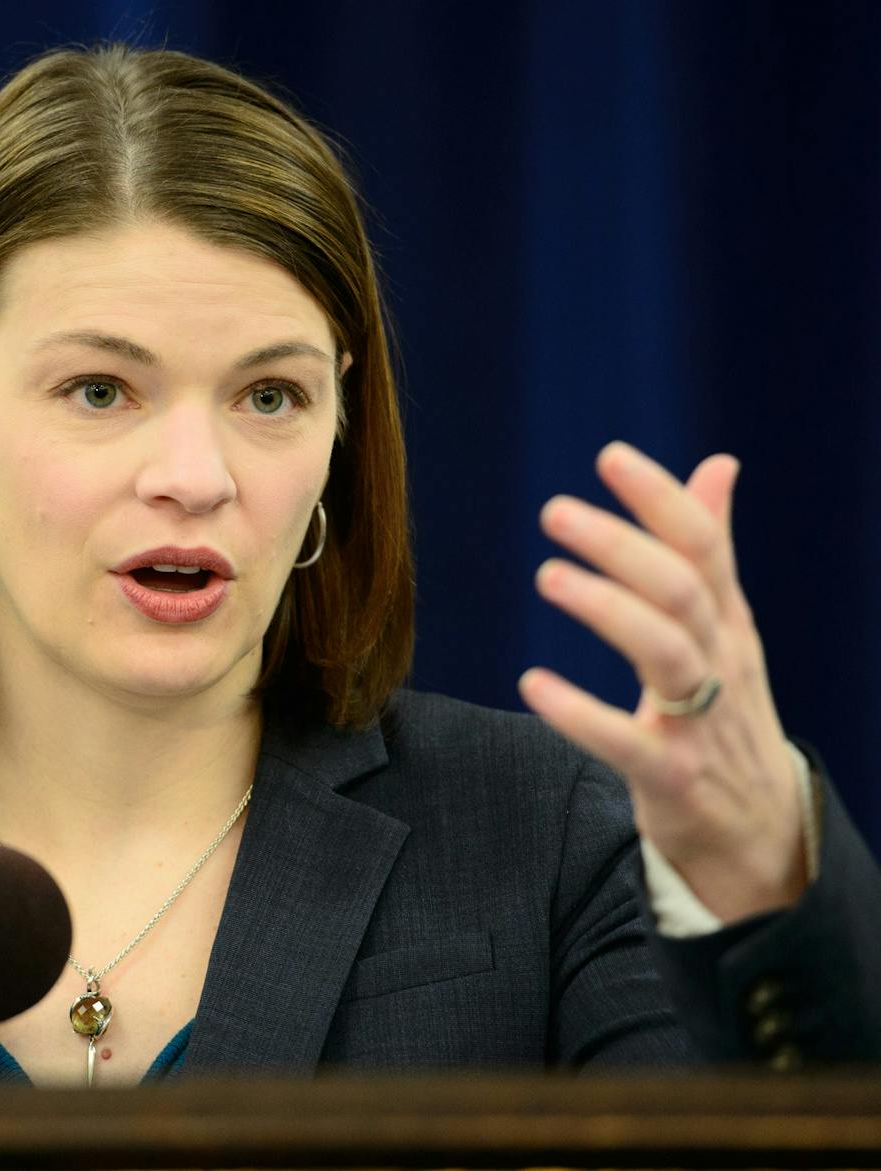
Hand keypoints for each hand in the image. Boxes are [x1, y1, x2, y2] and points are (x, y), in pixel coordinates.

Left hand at [519, 441, 806, 923]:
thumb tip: (718, 464)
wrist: (760, 829)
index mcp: (727, 621)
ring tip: (548, 575)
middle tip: (556, 511)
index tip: (610, 456)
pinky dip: (580, 713)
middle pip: (681, 589)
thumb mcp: (726, 629)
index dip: (661, 498)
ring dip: (607, 609)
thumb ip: (712, 550)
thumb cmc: (728, 713)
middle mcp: (720, 661)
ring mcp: (701, 720)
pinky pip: (626, 742)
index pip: (703, 545)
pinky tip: (533, 685)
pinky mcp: (673, 776)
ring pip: (665, 652)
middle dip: (623, 545)